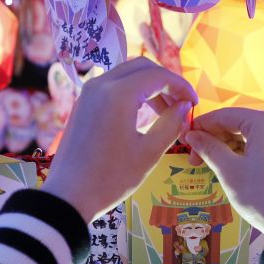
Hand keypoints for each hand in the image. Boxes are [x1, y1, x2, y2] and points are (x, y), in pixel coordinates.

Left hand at [42, 57, 196, 220]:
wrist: (68, 196)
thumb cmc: (111, 178)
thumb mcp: (149, 153)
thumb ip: (171, 124)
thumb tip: (184, 106)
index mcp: (119, 94)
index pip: (159, 76)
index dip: (181, 87)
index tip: (194, 103)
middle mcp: (101, 84)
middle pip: (142, 68)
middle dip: (166, 83)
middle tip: (181, 105)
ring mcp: (88, 93)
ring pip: (126, 75)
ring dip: (149, 87)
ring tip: (165, 113)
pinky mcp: (82, 104)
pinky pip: (112, 87)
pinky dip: (131, 93)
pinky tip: (142, 116)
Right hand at [183, 108, 263, 237]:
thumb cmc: (260, 194)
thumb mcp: (229, 170)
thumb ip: (209, 148)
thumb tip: (191, 135)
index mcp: (263, 122)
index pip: (224, 115)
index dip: (201, 125)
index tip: (183, 139)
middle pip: (235, 124)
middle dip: (212, 139)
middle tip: (193, 158)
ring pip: (244, 136)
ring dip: (223, 148)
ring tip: (205, 164)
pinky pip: (255, 147)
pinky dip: (238, 154)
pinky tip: (224, 166)